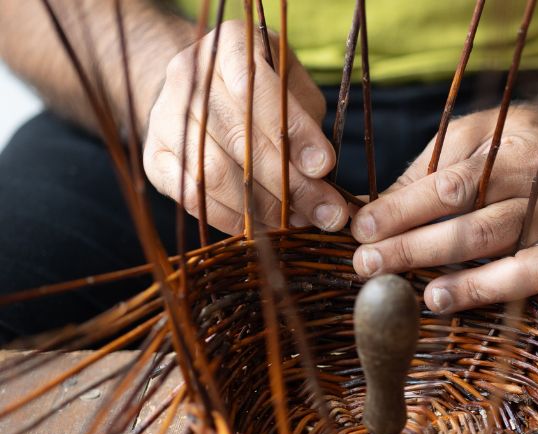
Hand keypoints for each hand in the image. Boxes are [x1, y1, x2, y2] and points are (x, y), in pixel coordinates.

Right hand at [143, 20, 347, 233]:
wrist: (204, 93)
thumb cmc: (263, 91)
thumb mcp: (291, 85)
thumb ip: (306, 119)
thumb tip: (321, 173)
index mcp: (228, 45)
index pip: (256, 89)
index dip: (293, 132)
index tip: (325, 167)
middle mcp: (188, 76)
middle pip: (238, 139)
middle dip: (290, 184)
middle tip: (326, 213)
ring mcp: (164, 117)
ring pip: (215, 174)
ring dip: (264, 208)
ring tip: (299, 222)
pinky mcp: (155, 158)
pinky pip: (194, 198)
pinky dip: (233, 219)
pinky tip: (264, 227)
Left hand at [350, 105, 537, 320]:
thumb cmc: (503, 144)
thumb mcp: (463, 138)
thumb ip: (423, 174)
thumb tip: (372, 215)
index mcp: (510, 157)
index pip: (451, 189)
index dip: (403, 210)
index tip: (362, 229)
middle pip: (478, 231)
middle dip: (418, 251)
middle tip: (370, 266)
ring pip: (525, 264)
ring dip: (477, 286)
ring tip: (431, 298)